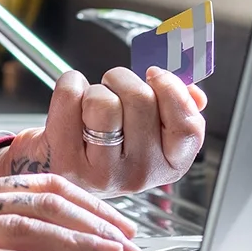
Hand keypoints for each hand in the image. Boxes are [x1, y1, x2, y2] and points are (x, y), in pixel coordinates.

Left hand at [0, 68, 207, 197]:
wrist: (56, 166)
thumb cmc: (105, 143)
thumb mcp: (147, 132)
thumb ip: (176, 111)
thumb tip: (195, 94)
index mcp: (167, 166)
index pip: (187, 127)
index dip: (172, 91)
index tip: (155, 76)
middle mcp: (138, 175)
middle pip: (141, 101)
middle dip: (124, 79)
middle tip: (114, 85)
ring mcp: (101, 173)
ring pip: (104, 101)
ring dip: (96, 87)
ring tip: (92, 101)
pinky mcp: (66, 162)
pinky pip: (70, 97)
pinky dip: (69, 85)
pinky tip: (71, 102)